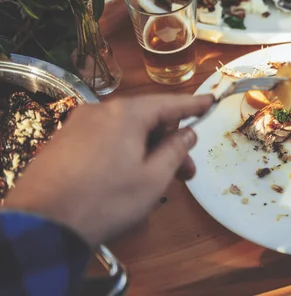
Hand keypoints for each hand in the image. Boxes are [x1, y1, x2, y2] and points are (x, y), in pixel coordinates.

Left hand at [3, 94, 213, 245]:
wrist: (44, 223)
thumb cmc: (107, 200)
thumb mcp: (153, 178)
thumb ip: (176, 150)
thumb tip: (187, 132)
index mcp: (126, 113)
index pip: (169, 103)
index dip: (193, 105)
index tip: (211, 101)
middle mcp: (100, 110)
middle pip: (146, 118)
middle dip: (169, 142)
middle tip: (186, 172)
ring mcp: (78, 124)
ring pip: (125, 130)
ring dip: (147, 150)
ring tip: (158, 180)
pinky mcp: (63, 141)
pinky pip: (104, 138)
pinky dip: (123, 151)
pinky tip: (128, 177)